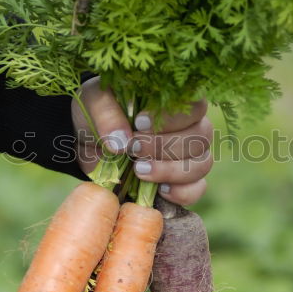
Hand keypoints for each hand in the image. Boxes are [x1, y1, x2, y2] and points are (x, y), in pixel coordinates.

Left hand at [71, 77, 212, 205]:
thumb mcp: (93, 102)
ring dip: (172, 170)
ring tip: (139, 170)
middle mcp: (191, 125)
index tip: (140, 123)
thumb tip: (122, 142)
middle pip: (201, 136)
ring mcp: (191, 155)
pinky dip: (181, 192)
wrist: (90, 141)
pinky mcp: (184, 181)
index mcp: (176, 99)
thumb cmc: (99, 112)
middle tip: (134, 149)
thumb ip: (106, 114)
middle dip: (165, 146)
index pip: (196, 103)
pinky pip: (197, 189)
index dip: (174, 116)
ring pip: (202, 164)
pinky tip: (158, 190)